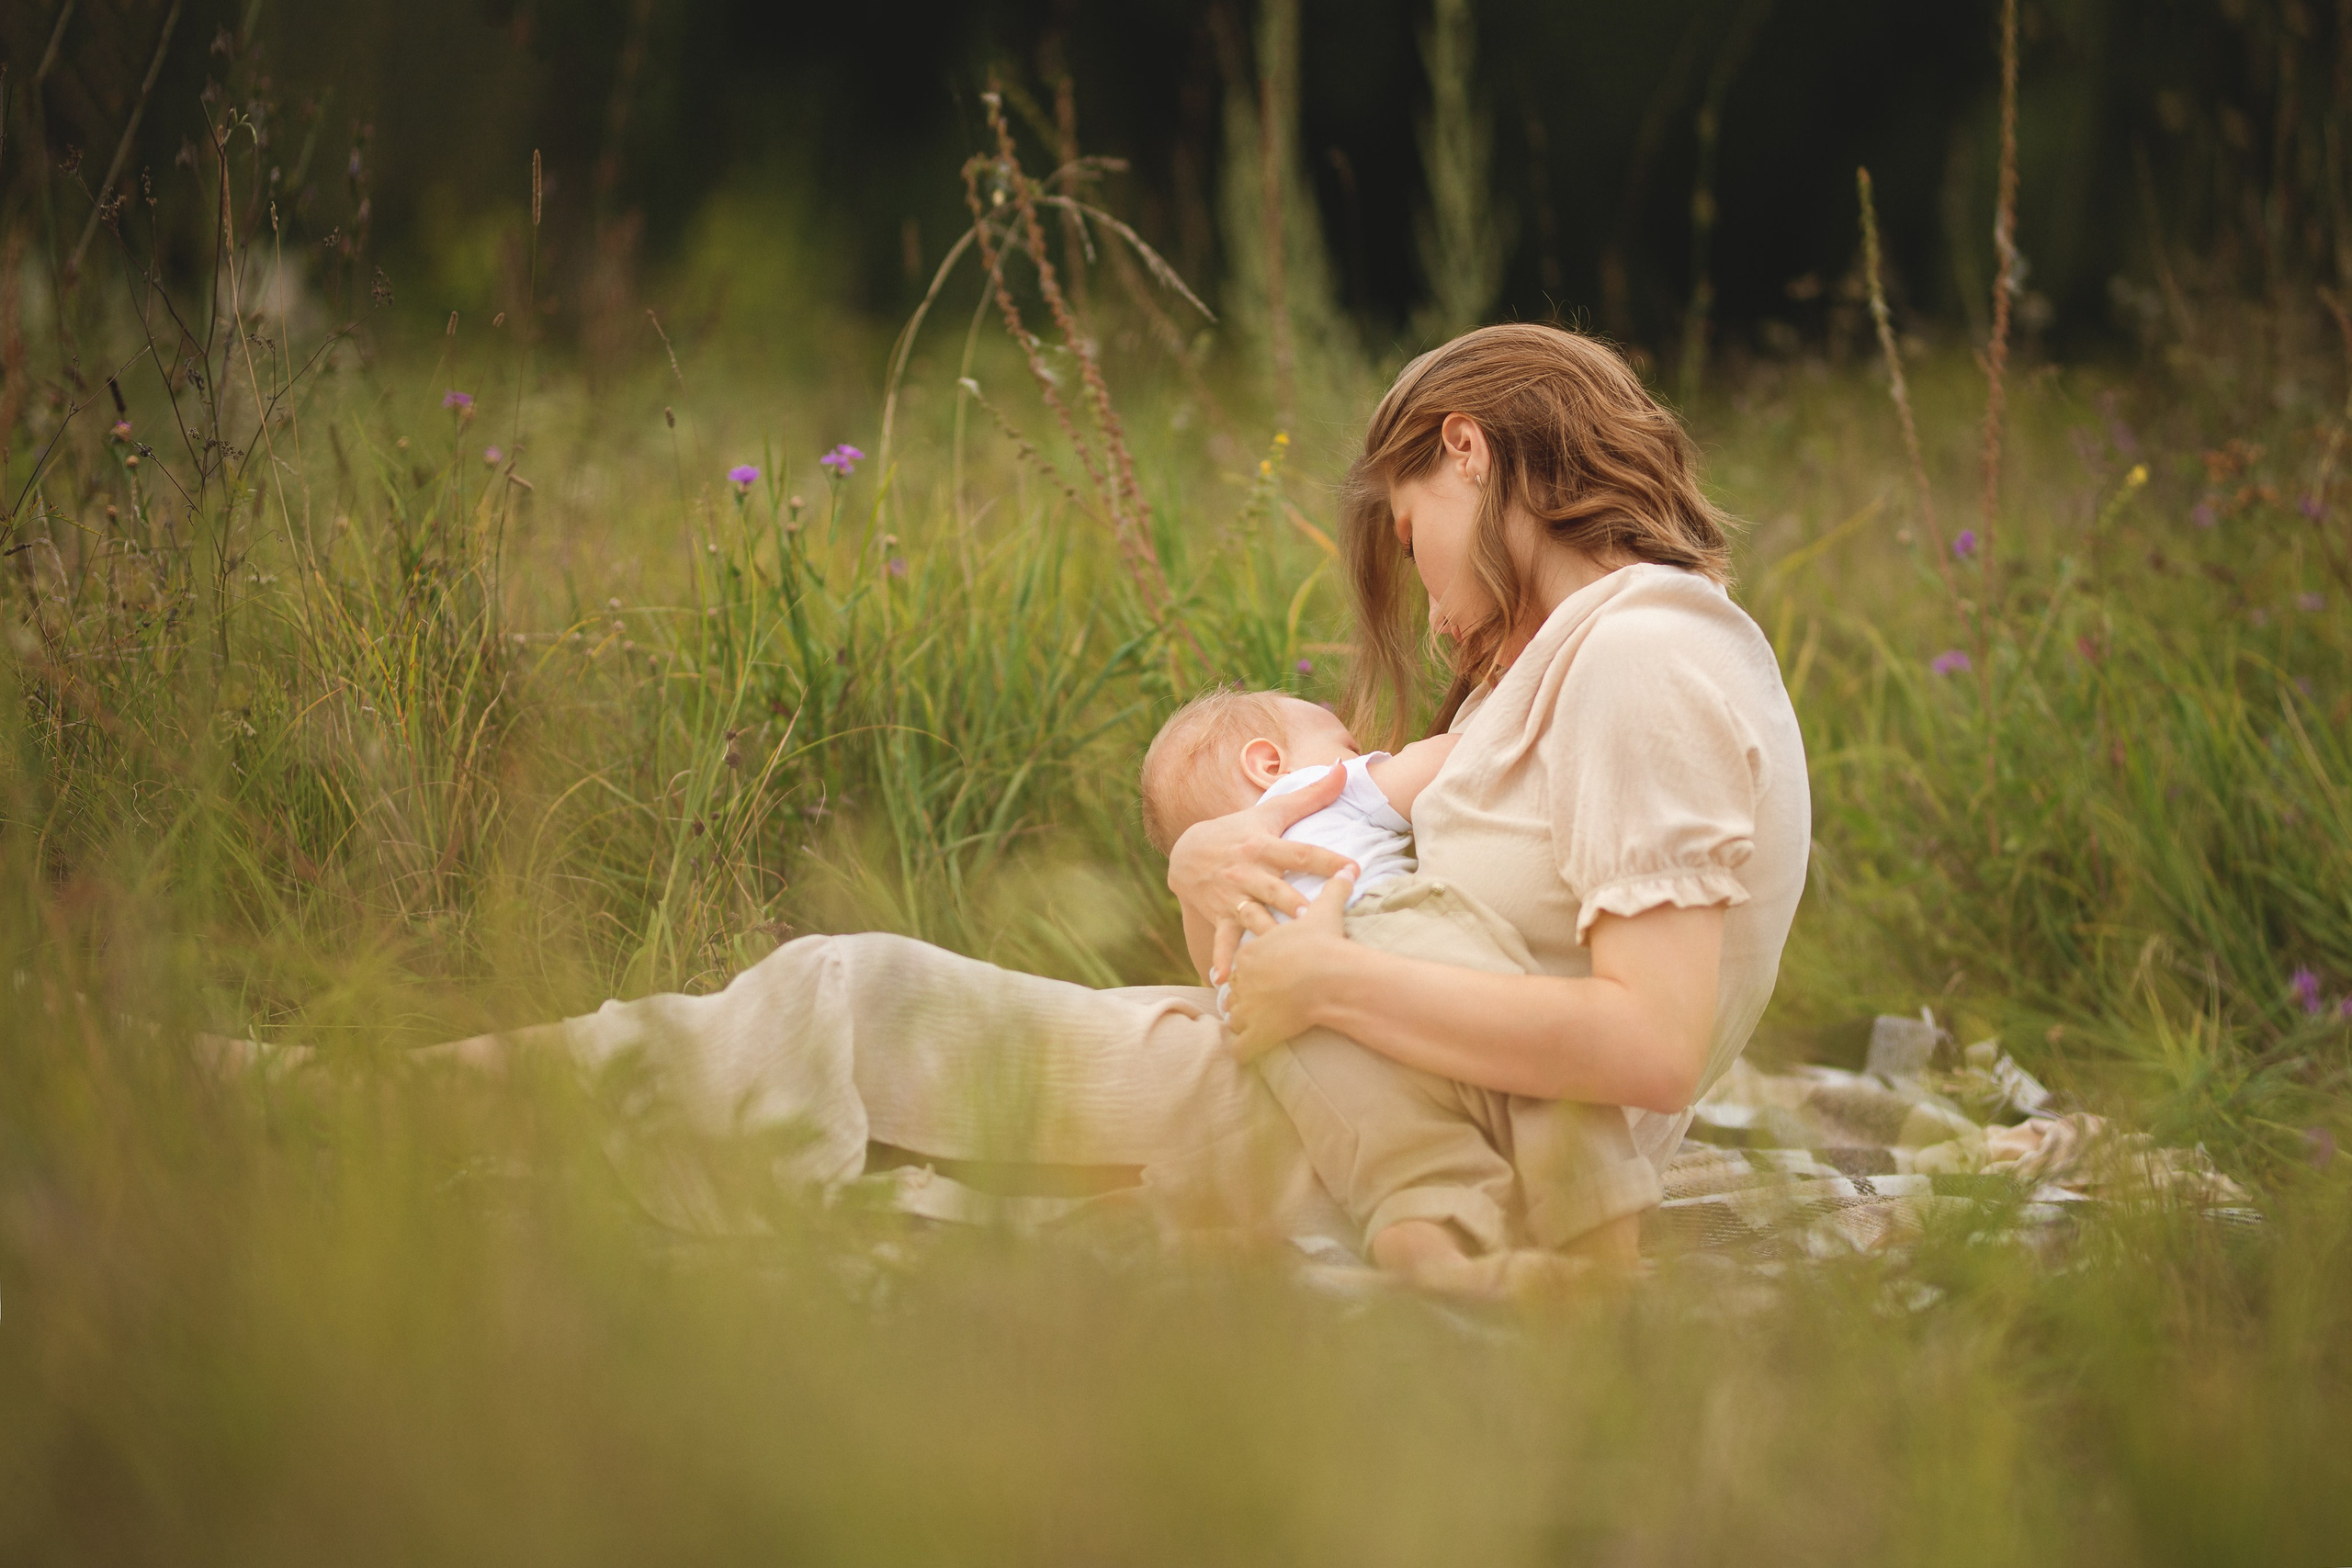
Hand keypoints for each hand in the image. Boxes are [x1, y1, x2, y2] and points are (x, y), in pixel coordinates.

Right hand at [1164, 761, 1356, 982]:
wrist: (1187, 852)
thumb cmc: (1239, 831)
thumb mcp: (1271, 811)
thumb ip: (1311, 795)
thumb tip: (1347, 768)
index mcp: (1263, 846)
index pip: (1299, 852)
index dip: (1326, 860)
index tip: (1354, 868)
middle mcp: (1247, 871)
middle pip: (1273, 888)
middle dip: (1291, 901)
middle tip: (1313, 914)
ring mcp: (1231, 896)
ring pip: (1250, 916)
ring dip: (1263, 932)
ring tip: (1280, 949)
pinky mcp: (1218, 915)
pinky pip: (1221, 939)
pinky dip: (1222, 959)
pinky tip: (1225, 980)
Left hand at [1222, 870, 1356, 1061]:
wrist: (1329, 977)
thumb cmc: (1324, 944)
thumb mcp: (1325, 910)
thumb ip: (1334, 888)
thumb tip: (1350, 868)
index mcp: (1254, 949)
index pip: (1242, 955)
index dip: (1251, 960)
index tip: (1258, 966)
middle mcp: (1243, 977)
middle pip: (1236, 985)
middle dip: (1243, 991)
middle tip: (1252, 997)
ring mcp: (1247, 1006)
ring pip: (1234, 1015)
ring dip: (1242, 1021)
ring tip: (1251, 1026)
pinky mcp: (1255, 1033)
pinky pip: (1240, 1047)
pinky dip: (1243, 1051)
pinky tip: (1248, 1053)